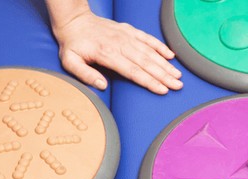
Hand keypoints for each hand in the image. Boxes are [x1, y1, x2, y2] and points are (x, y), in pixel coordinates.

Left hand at [51, 11, 182, 94]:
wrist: (74, 20)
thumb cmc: (72, 44)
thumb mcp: (70, 62)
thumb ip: (85, 75)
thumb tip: (102, 85)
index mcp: (107, 54)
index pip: (133, 71)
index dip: (149, 81)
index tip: (162, 89)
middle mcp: (120, 44)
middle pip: (146, 63)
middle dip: (164, 75)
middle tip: (178, 85)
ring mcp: (126, 36)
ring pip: (150, 51)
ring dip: (165, 64)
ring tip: (178, 75)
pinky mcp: (129, 30)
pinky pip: (147, 38)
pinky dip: (160, 46)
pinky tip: (171, 55)